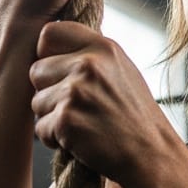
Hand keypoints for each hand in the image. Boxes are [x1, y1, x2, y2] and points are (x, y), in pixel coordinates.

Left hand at [30, 21, 170, 183]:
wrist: (151, 154)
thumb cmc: (135, 116)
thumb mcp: (121, 70)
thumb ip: (90, 54)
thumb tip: (50, 45)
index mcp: (103, 47)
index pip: (49, 33)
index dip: (47, 53)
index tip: (60, 71)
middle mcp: (88, 64)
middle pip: (36, 70)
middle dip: (48, 91)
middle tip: (76, 107)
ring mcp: (76, 92)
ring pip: (36, 101)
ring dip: (52, 117)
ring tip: (84, 124)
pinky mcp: (66, 120)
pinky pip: (41, 129)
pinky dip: (55, 139)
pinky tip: (81, 140)